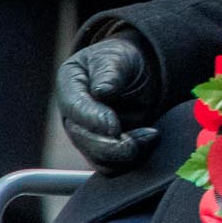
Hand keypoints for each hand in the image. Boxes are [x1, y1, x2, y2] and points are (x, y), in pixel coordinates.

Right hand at [58, 34, 161, 175]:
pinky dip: (133, 158)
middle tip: (133, 142)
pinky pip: (114, 164)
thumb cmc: (122, 61)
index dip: (93, 120)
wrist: (139, 73)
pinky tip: (151, 140)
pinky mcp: (108, 148)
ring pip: (97, 158)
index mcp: (70, 88)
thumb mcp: (115, 58)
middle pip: (82, 139)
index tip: (113, 126)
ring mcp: (89, 135)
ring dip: (123, 154)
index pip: (75, 109)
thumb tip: (102, 92)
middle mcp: (74, 116)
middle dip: (108, 145)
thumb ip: (109, 73)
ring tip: (150, 135)